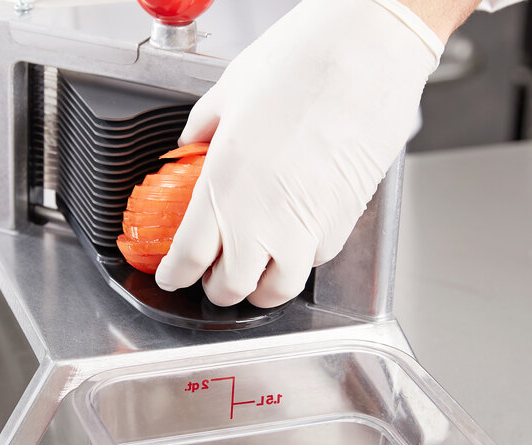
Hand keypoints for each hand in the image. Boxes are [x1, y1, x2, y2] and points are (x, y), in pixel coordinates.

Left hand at [155, 0, 443, 307]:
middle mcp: (262, 218)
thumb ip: (201, 132)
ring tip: (254, 271)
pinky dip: (296, 261)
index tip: (173, 277)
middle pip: (230, 288)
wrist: (368, 54)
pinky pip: (312, 263)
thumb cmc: (300, 65)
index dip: (175, 276)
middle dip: (216, 289)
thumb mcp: (228, 94)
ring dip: (259, 289)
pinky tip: (292, 237)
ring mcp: (305, 228)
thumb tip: (190, 150)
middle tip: (212, 275)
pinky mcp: (341, 226)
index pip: (188, 258)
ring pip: (275, 291)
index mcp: (223, 186)